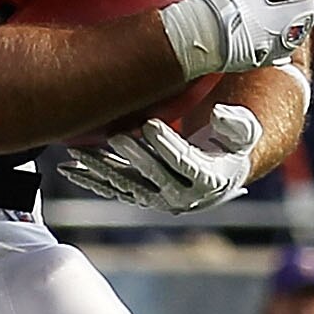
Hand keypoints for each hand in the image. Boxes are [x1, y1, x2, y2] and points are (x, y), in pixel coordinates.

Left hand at [62, 103, 261, 212]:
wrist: (222, 170)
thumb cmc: (233, 143)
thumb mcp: (244, 131)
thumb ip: (237, 123)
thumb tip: (219, 115)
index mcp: (210, 180)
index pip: (185, 163)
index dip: (168, 144)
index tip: (151, 124)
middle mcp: (183, 196)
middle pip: (153, 175)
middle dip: (133, 156)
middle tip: (115, 135)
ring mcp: (158, 198)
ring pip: (126, 184)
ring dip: (100, 170)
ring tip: (76, 155)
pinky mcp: (140, 194)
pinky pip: (113, 188)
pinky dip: (91, 179)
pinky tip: (69, 168)